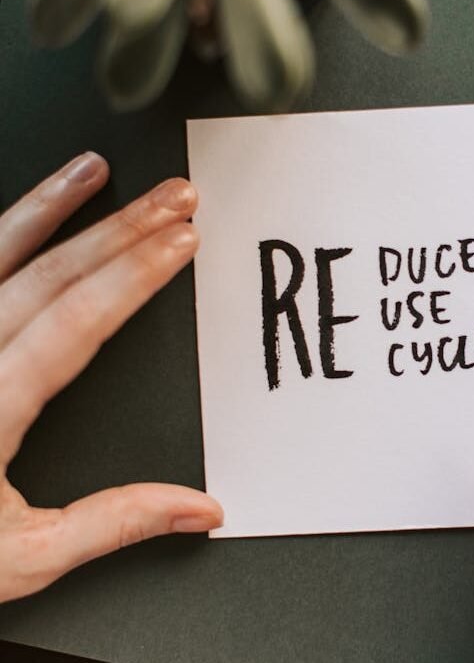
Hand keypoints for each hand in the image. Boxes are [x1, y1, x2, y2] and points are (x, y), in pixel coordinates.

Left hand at [0, 152, 222, 603]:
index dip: (135, 275)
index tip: (180, 240)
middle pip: (49, 276)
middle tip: (174, 198)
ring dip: (50, 207)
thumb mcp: (21, 557)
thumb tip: (198, 508)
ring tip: (93, 170)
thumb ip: (113, 524)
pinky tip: (20, 211)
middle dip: (121, 229)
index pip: (75, 322)